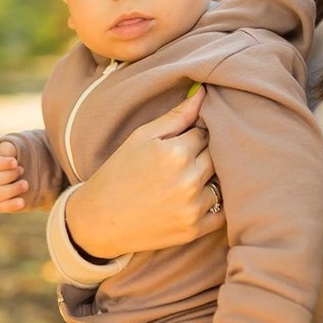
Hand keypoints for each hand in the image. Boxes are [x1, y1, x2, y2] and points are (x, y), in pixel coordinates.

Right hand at [0, 140, 27, 212]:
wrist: (17, 169)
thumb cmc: (13, 155)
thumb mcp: (11, 148)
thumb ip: (8, 149)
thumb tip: (6, 153)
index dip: (2, 163)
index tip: (15, 162)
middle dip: (9, 175)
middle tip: (22, 170)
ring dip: (12, 190)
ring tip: (25, 184)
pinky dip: (10, 205)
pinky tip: (21, 202)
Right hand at [64, 87, 224, 257]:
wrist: (99, 219)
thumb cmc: (119, 171)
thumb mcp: (142, 136)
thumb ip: (177, 115)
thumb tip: (204, 93)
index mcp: (176, 153)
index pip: (206, 132)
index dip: (197, 134)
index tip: (185, 139)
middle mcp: (189, 180)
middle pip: (218, 155)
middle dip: (206, 153)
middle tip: (188, 158)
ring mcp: (193, 207)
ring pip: (222, 181)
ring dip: (212, 178)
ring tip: (189, 178)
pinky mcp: (195, 229)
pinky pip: (223, 212)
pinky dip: (217, 203)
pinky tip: (200, 197)